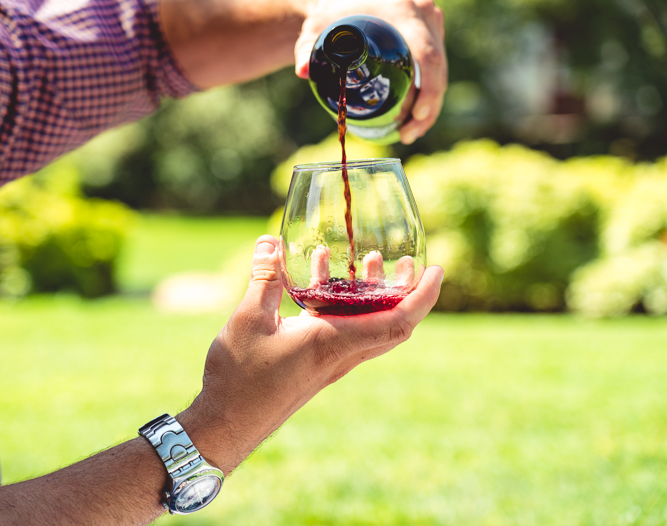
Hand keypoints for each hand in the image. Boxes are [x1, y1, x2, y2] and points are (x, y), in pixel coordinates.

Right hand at [176, 235, 443, 474]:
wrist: (227, 426)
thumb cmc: (240, 378)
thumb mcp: (249, 320)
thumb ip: (264, 278)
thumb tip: (271, 242)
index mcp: (334, 342)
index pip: (398, 320)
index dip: (424, 295)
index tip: (439, 269)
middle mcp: (341, 354)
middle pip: (393, 323)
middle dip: (406, 290)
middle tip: (406, 261)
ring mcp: (330, 362)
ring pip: (368, 326)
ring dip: (372, 294)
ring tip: (366, 259)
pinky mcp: (315, 365)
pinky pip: (343, 330)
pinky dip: (342, 303)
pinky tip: (316, 280)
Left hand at [294, 0, 446, 144]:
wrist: (339, 3)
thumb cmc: (328, 17)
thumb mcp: (315, 32)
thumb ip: (306, 49)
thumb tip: (303, 71)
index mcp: (404, 12)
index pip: (428, 56)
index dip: (428, 90)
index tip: (415, 116)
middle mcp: (424, 15)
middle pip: (438, 69)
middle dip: (428, 109)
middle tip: (407, 135)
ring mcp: (431, 25)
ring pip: (440, 73)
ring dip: (430, 108)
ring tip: (408, 134)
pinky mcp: (430, 35)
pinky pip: (436, 69)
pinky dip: (429, 96)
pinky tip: (415, 120)